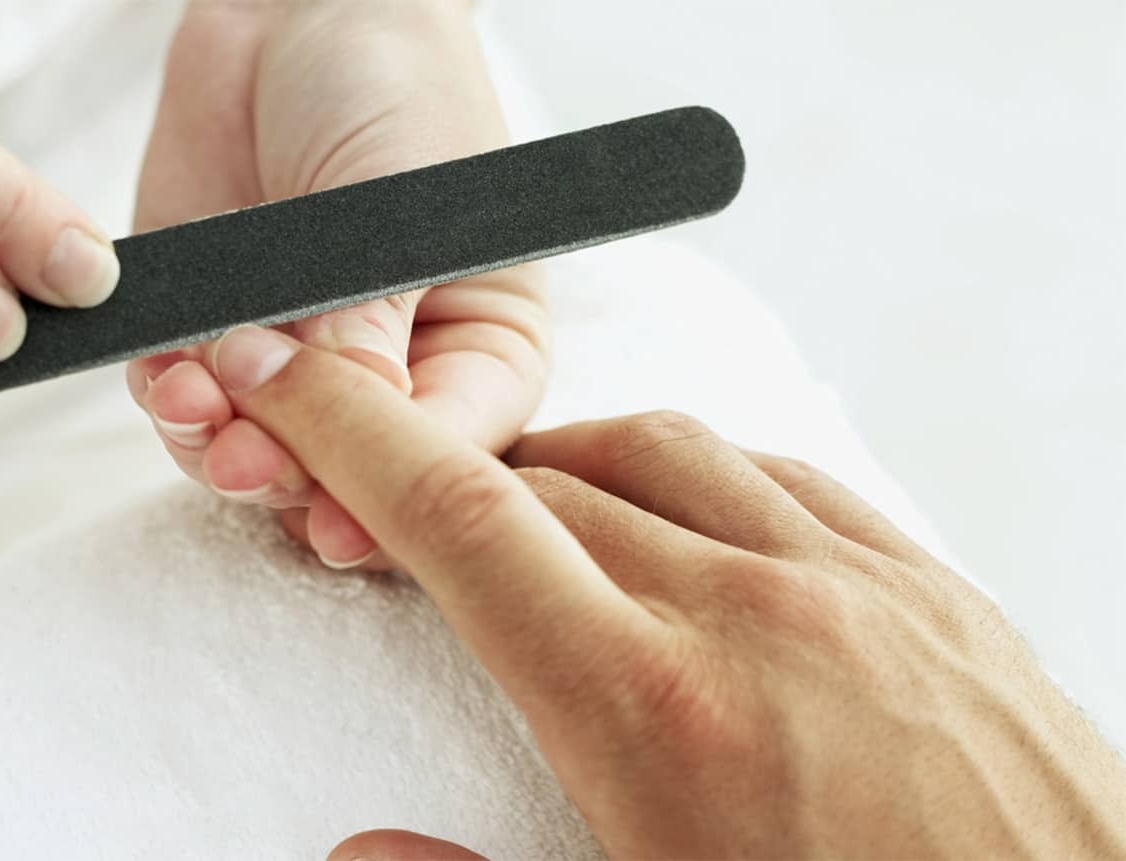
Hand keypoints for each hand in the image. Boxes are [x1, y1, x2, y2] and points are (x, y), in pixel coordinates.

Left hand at [125, 0, 547, 568]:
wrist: (295, 11)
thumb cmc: (396, 90)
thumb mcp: (404, 208)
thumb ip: (371, 326)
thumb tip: (346, 436)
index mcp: (482, 354)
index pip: (451, 457)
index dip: (395, 501)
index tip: (340, 523)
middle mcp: (392, 378)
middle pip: (348, 481)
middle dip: (292, 478)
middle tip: (246, 459)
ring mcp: (299, 364)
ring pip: (261, 459)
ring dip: (220, 449)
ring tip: (194, 405)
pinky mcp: (216, 337)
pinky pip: (189, 407)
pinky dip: (172, 406)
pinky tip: (167, 377)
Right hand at [190, 326, 1125, 858]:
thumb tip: (359, 849)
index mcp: (651, 712)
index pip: (457, 520)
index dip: (349, 429)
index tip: (286, 373)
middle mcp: (750, 614)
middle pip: (548, 481)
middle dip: (452, 477)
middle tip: (409, 515)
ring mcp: (856, 586)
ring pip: (665, 453)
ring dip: (573, 467)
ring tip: (534, 513)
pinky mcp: (934, 589)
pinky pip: (786, 476)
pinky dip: (701, 478)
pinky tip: (687, 519)